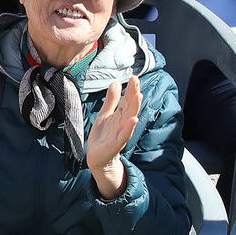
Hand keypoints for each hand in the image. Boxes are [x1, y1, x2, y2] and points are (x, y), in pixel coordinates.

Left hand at [86, 76, 141, 197]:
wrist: (96, 157)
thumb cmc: (102, 136)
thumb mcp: (105, 114)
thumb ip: (111, 100)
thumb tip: (117, 82)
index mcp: (119, 116)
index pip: (126, 100)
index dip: (130, 89)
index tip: (134, 77)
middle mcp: (122, 123)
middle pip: (129, 107)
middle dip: (134, 94)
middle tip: (137, 80)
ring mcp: (120, 133)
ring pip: (129, 118)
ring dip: (134, 107)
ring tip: (138, 95)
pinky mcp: (116, 144)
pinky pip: (124, 135)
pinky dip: (129, 127)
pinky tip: (134, 119)